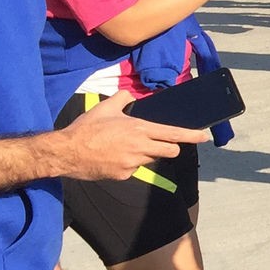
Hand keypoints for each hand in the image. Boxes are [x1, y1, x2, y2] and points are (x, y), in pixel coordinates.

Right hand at [53, 91, 208, 181]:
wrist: (66, 152)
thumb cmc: (86, 128)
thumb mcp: (106, 107)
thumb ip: (123, 97)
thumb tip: (129, 94)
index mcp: (139, 129)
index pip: (172, 134)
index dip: (191, 136)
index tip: (204, 137)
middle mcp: (140, 147)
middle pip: (169, 152)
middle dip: (169, 148)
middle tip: (159, 144)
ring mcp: (132, 164)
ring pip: (149, 159)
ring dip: (144, 154)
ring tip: (122, 147)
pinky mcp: (123, 175)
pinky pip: (133, 169)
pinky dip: (128, 164)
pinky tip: (112, 158)